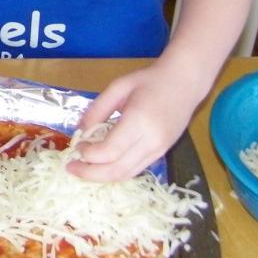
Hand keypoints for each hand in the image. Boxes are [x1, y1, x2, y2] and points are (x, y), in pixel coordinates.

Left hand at [65, 62, 205, 181]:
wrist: (186, 82)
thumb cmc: (150, 80)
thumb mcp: (118, 86)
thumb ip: (97, 109)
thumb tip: (80, 130)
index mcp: (139, 121)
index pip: (110, 151)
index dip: (89, 154)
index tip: (76, 146)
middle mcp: (151, 141)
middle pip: (118, 170)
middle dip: (90, 173)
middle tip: (71, 167)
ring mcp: (160, 150)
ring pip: (127, 174)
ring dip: (102, 177)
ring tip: (83, 169)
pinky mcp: (162, 153)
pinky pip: (136, 169)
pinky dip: (116, 171)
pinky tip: (102, 164)